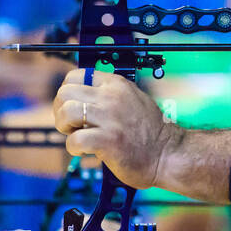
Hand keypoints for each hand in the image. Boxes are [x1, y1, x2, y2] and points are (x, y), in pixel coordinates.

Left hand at [52, 69, 175, 188]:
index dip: (67, 93)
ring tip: (77, 135)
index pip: (74, 76)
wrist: (169, 154)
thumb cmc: (151, 133)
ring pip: (66, 112)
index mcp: (116, 84)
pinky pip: (74, 140)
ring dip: (65, 127)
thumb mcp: (133, 99)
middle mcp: (112, 97)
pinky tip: (84, 151)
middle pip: (65, 92)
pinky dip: (74, 148)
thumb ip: (109, 95)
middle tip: (71, 125)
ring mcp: (110, 118)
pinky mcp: (108, 140)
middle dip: (61, 111)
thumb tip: (83, 96)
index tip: (73, 107)